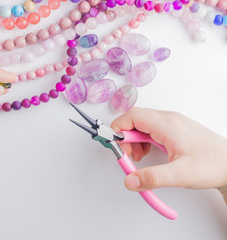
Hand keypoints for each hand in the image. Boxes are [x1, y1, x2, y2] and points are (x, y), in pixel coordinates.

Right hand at [111, 108, 226, 203]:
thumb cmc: (213, 165)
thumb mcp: (181, 174)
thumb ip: (153, 177)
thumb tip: (130, 180)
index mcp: (167, 124)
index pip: (132, 116)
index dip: (118, 128)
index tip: (114, 146)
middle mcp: (168, 120)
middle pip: (134, 120)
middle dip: (126, 139)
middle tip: (129, 158)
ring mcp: (171, 124)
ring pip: (141, 126)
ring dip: (134, 142)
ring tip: (140, 159)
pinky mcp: (173, 130)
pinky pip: (149, 131)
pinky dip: (143, 143)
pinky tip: (148, 155)